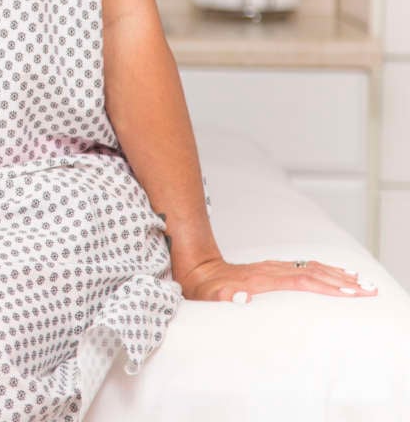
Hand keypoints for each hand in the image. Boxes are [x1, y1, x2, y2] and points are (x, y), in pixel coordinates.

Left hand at [178, 257, 378, 302]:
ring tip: (361, 281)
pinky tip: (336, 273)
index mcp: (260, 279)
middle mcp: (269, 270)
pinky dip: (324, 270)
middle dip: (342, 281)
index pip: (301, 281)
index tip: (348, 292)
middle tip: (368, 289)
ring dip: (337, 274)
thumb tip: (241, 296)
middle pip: (313, 273)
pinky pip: (304, 267)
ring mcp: (271, 267)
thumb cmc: (203, 288)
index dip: (325, 286)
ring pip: (311, 268)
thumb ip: (223, 295)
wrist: (196, 269)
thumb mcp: (208, 295)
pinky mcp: (272, 268)